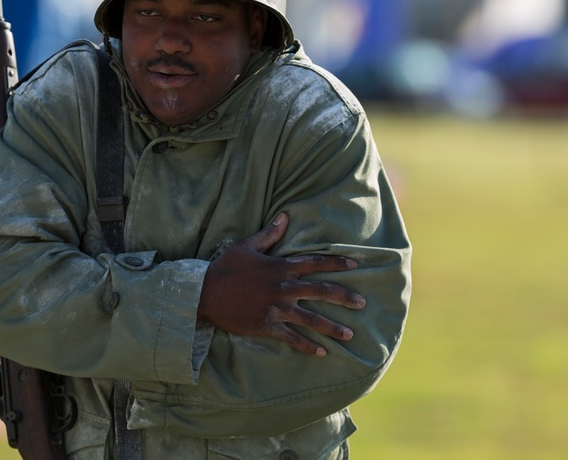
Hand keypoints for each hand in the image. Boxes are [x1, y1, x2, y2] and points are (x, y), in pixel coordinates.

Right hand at [197, 212, 365, 356]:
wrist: (204, 292)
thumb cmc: (226, 267)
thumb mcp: (247, 246)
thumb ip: (269, 233)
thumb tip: (285, 215)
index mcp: (281, 267)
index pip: (315, 263)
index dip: (336, 263)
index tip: (354, 265)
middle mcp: (283, 288)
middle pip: (321, 292)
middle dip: (344, 297)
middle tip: (362, 304)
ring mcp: (277, 308)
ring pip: (312, 319)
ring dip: (332, 327)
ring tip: (350, 334)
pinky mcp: (267, 326)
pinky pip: (292, 338)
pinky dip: (308, 346)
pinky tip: (322, 352)